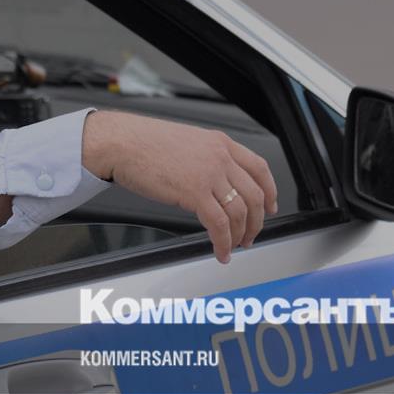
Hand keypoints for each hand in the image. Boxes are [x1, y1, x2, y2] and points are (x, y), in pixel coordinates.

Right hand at [82, 111, 278, 263]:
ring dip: (241, 235)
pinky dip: (223, 242)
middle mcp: (221, 157)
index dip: (270, 191)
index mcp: (221, 143)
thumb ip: (208, 160)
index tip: (270, 206)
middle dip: (257, 221)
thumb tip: (217, 186)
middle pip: (255, 195)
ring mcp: (210, 174)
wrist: (123, 142)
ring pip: (241, 212)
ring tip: (234, 246)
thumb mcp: (189, 143)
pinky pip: (219, 224)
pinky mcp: (195, 193)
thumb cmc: (146, 143)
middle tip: (251, 235)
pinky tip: (220, 250)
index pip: (260, 168)